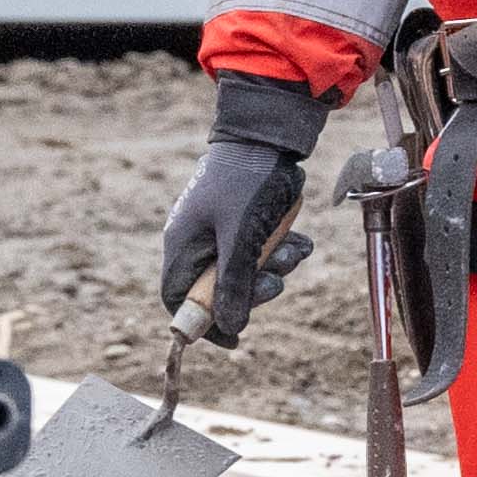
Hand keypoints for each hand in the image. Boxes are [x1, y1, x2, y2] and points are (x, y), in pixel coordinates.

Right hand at [151, 115, 311, 338]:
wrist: (270, 136)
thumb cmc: (246, 182)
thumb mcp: (240, 238)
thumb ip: (233, 284)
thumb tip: (229, 328)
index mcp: (183, 245)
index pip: (179, 299)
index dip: (202, 324)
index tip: (233, 340)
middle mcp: (199, 242)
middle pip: (219, 291)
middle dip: (252, 290)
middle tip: (275, 281)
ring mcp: (224, 233)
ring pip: (248, 273)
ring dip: (274, 268)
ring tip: (291, 249)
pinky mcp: (249, 224)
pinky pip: (264, 253)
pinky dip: (283, 251)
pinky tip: (298, 239)